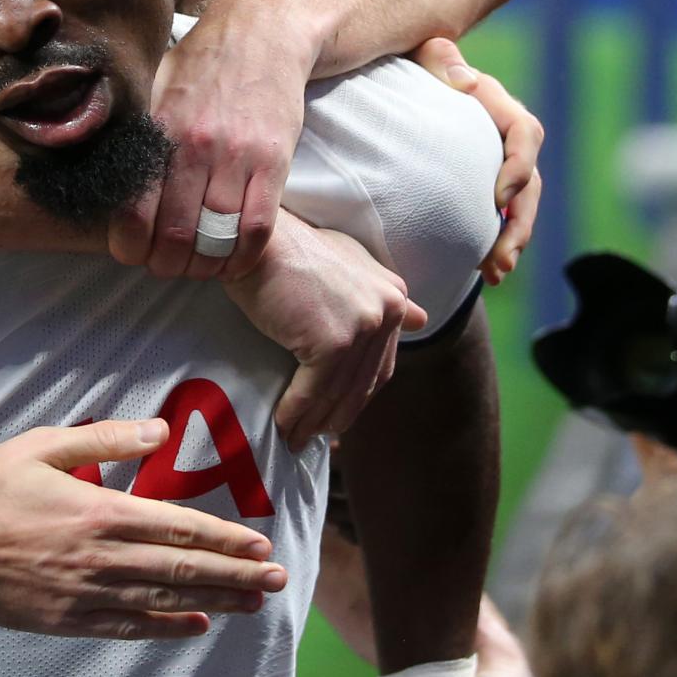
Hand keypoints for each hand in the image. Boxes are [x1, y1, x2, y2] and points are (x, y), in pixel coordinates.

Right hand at [0, 419, 290, 638]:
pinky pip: (127, 626)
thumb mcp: (43, 445)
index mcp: (100, 510)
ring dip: (213, 602)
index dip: (225, 538)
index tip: (260, 543)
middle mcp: (102, 556)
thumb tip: (162, 431)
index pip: (180, 527)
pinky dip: (165, 627)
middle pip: (184, 567)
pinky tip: (195, 626)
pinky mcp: (67, 619)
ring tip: (252, 604)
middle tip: (277, 579)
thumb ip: (106, 440)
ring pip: (163, 598)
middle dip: (236, 574)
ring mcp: (86, 592)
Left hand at [112, 0, 310, 280]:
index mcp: (158, 130)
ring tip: (198, 267)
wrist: (261, 32)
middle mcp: (196, 146)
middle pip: (176, 234)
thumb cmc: (199, 64)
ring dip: (205, 265)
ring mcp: (238, 155)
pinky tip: (232, 260)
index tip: (132, 254)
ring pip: (218, 237)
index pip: (134, 210)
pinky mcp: (274, 161)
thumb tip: (95, 171)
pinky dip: (243, 255)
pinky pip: (258, 227)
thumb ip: (130, 130)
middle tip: (165, 267)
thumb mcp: (152, 87)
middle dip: (167, 264)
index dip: (130, 247)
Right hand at [224, 215, 423, 446]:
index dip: (359, 393)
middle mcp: (387, 309)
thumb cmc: (290, 250)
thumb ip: (380, 292)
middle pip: (363, 382)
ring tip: (296, 437)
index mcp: (394, 295)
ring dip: (315, 421)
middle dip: (339, 413)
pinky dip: (296, 412)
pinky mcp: (333, 341)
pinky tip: (283, 425)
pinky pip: (313, 390)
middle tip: (317, 433)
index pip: (381, 361)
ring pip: (338, 391)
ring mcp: (362, 326)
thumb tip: (421, 318)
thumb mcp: (350, 263)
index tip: (338, 412)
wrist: (255, 239)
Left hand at [412, 37, 541, 285]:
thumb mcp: (423, 56)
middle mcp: (504, 136)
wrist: (404, 86)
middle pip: (530, 182)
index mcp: (495, 104)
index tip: (498, 201)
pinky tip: (488, 273)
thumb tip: (464, 81)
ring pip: (520, 208)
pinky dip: (498, 244)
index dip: (519, 167)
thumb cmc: (411, 68)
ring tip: (496, 272)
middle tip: (501, 257)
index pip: (525, 133)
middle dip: (520, 223)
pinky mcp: (484, 185)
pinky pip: (501, 218)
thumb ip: (440, 59)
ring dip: (512, 242)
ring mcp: (497, 163)